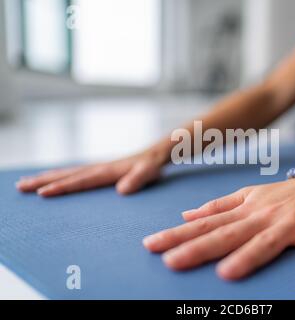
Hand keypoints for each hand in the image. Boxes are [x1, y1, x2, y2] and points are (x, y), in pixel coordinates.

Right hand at [16, 148, 165, 196]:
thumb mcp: (149, 172)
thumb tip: (122, 190)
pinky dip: (58, 176)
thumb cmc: (151, 165)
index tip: (42, 193)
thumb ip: (137, 179)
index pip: (80, 181)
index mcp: (106, 171)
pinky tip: (51, 180)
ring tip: (24, 184)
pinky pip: (73, 174)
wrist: (154, 154)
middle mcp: (97, 168)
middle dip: (42, 181)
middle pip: (65, 175)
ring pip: (66, 173)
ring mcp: (96, 168)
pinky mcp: (98, 170)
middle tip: (20, 187)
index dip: (61, 187)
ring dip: (45, 178)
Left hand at [143, 179, 294, 281]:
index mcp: (244, 211)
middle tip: (170, 262)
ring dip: (248, 256)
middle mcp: (261, 216)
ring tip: (227, 273)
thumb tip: (186, 215)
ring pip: (265, 241)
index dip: (178, 235)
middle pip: (226, 234)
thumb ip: (218, 207)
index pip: (206, 224)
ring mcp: (289, 221)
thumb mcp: (247, 196)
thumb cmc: (283, 196)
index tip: (151, 246)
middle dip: (198, 248)